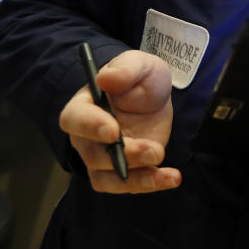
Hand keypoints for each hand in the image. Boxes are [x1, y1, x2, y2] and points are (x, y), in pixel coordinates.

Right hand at [59, 49, 179, 193]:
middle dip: (124, 156)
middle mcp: (86, 136)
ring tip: (166, 175)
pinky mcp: (123, 169)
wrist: (154, 96)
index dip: (91, 127)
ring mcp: (103, 157)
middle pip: (94, 154)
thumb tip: (105, 78)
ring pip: (108, 178)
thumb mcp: (140, 64)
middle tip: (153, 150)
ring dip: (137, 179)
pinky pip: (128, 185)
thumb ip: (125, 69)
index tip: (113, 132)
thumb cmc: (139, 78)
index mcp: (85, 105)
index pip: (76, 119)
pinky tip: (172, 178)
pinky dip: (151, 184)